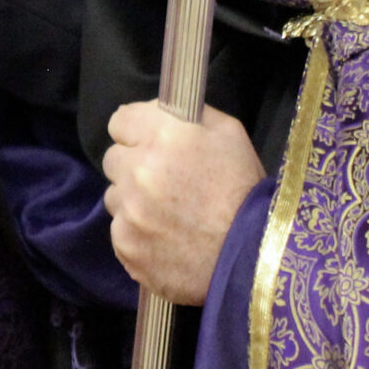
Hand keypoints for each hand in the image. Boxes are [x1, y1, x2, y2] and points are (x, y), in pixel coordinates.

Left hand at [101, 102, 264, 304]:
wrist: (254, 257)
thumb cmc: (244, 190)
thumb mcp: (228, 133)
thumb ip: (186, 115)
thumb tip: (157, 112)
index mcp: (163, 136)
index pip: (120, 120)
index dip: (135, 131)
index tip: (147, 142)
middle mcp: (138, 171)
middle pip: (113, 159)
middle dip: (133, 166)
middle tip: (163, 182)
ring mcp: (129, 212)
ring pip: (115, 197)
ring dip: (133, 202)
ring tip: (168, 215)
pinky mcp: (126, 246)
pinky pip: (120, 231)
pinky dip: (137, 234)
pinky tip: (166, 239)